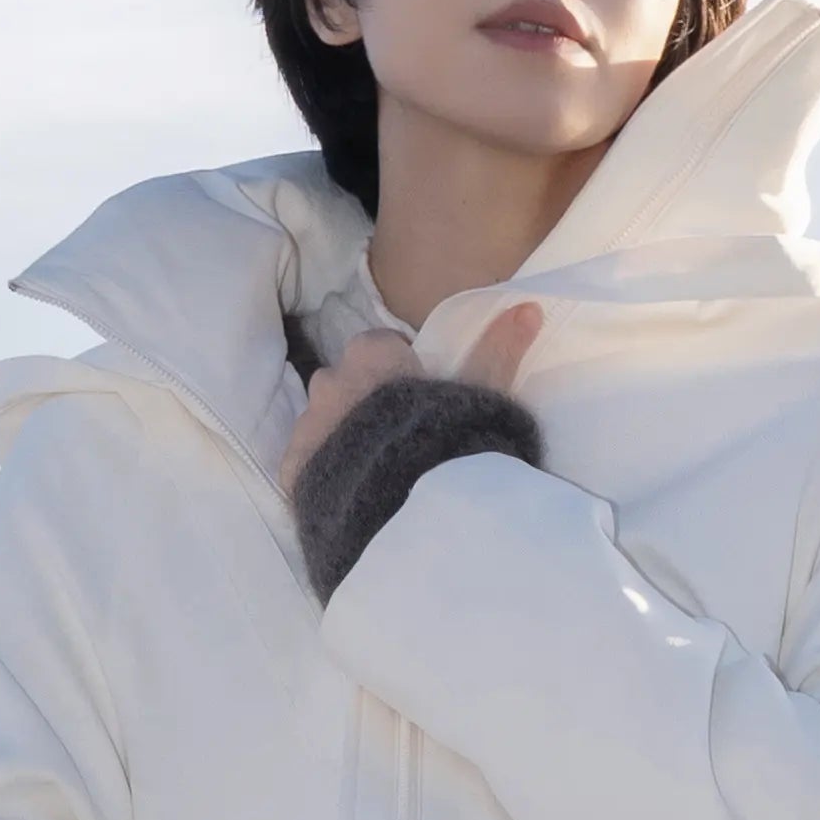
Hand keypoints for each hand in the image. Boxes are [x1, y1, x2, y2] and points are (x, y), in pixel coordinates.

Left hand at [278, 301, 540, 496]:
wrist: (402, 513)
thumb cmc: (445, 441)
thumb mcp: (481, 394)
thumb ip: (498, 349)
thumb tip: (528, 306)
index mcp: (370, 353)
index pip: (382, 349)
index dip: (404, 374)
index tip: (424, 402)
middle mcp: (329, 379)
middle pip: (349, 383)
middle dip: (368, 403)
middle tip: (404, 440)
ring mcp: (307, 425)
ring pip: (324, 422)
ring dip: (345, 439)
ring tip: (381, 474)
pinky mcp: (291, 471)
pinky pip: (306, 465)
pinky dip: (326, 476)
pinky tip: (354, 497)